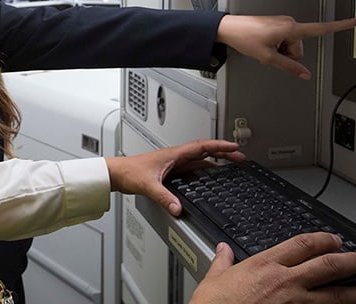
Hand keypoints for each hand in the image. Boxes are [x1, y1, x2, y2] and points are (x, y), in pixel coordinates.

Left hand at [105, 139, 244, 214]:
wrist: (116, 174)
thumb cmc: (128, 172)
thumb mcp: (148, 185)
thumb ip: (164, 197)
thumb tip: (178, 208)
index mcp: (173, 154)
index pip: (202, 146)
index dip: (219, 146)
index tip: (234, 148)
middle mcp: (175, 157)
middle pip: (204, 151)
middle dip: (223, 153)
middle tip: (239, 157)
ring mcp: (173, 164)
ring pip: (199, 159)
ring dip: (215, 161)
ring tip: (230, 165)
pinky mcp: (169, 171)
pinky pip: (192, 168)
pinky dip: (204, 169)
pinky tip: (209, 176)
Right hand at [190, 233, 355, 303]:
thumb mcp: (214, 279)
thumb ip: (223, 262)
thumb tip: (223, 251)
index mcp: (264, 265)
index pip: (302, 244)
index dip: (323, 239)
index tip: (334, 240)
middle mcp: (285, 282)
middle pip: (328, 265)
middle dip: (351, 262)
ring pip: (336, 295)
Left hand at [215, 16, 355, 79]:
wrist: (229, 28)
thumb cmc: (245, 37)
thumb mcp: (268, 57)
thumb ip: (289, 67)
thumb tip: (304, 74)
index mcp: (291, 28)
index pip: (321, 29)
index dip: (340, 26)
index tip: (355, 21)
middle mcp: (289, 23)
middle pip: (299, 48)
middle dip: (287, 54)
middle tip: (269, 51)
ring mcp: (283, 24)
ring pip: (291, 47)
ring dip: (280, 51)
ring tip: (264, 46)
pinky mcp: (277, 26)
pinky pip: (283, 42)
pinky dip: (275, 47)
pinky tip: (263, 44)